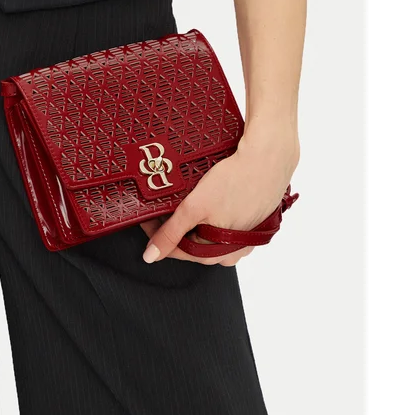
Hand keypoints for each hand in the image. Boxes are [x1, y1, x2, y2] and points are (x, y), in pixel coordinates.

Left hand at [140, 127, 299, 265]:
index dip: (157, 235)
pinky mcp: (252, 221)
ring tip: (182, 203)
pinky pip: (225, 224)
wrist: (268, 159)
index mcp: (219, 253)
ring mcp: (244, 237)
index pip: (178, 252)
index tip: (146, 220)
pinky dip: (211, 215)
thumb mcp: (195, 207)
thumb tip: (151, 255)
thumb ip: (172, 233)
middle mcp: (234, 251)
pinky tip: (208, 201)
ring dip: (193, 221)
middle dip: (175, 227)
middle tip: (161, 209)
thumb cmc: (237, 182)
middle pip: (193, 244)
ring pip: (209, 234)